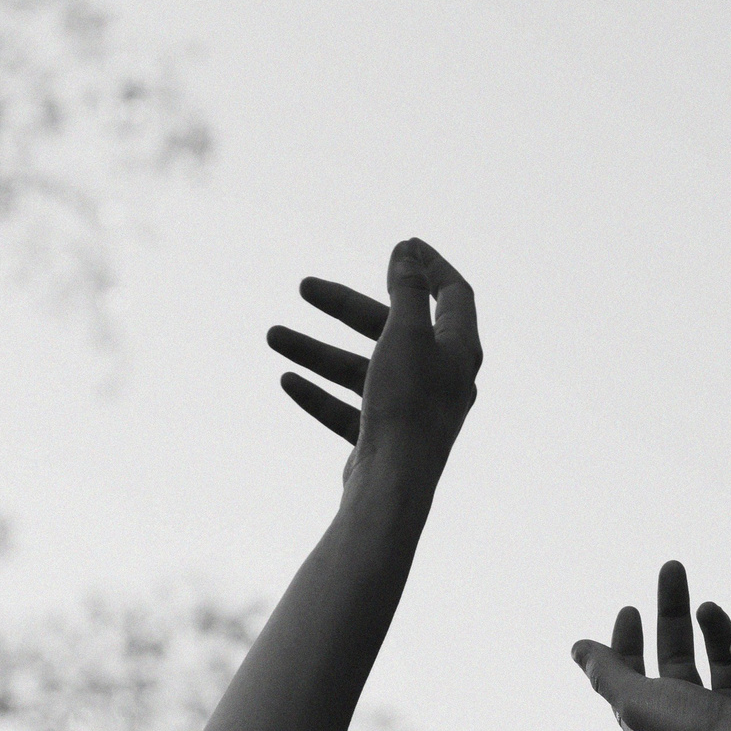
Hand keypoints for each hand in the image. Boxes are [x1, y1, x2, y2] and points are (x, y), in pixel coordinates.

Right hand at [266, 238, 480, 491]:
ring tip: (272, 337)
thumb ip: (407, 289)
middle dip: (344, 307)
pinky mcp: (385, 439)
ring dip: (316, 351)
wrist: (392, 486)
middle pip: (392, 329)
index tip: (403, 244)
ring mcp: (412, 412)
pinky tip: (288, 381)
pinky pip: (349, 409)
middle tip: (304, 286)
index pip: (454, 295)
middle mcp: (441, 381)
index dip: (430, 266)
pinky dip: (321, 394)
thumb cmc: (406, 406)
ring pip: (361, 370)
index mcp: (458, 352)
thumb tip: (408, 252)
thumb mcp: (405, 333)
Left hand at [571, 560, 730, 730]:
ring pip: (723, 660)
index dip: (627, 645)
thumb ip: (606, 674)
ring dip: (714, 628)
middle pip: (678, 660)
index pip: (635, 682)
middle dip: (672, 615)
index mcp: (659, 728)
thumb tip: (578, 649)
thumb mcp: (637, 701)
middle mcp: (697, 722)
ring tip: (708, 607)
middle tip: (672, 569)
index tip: (630, 609)